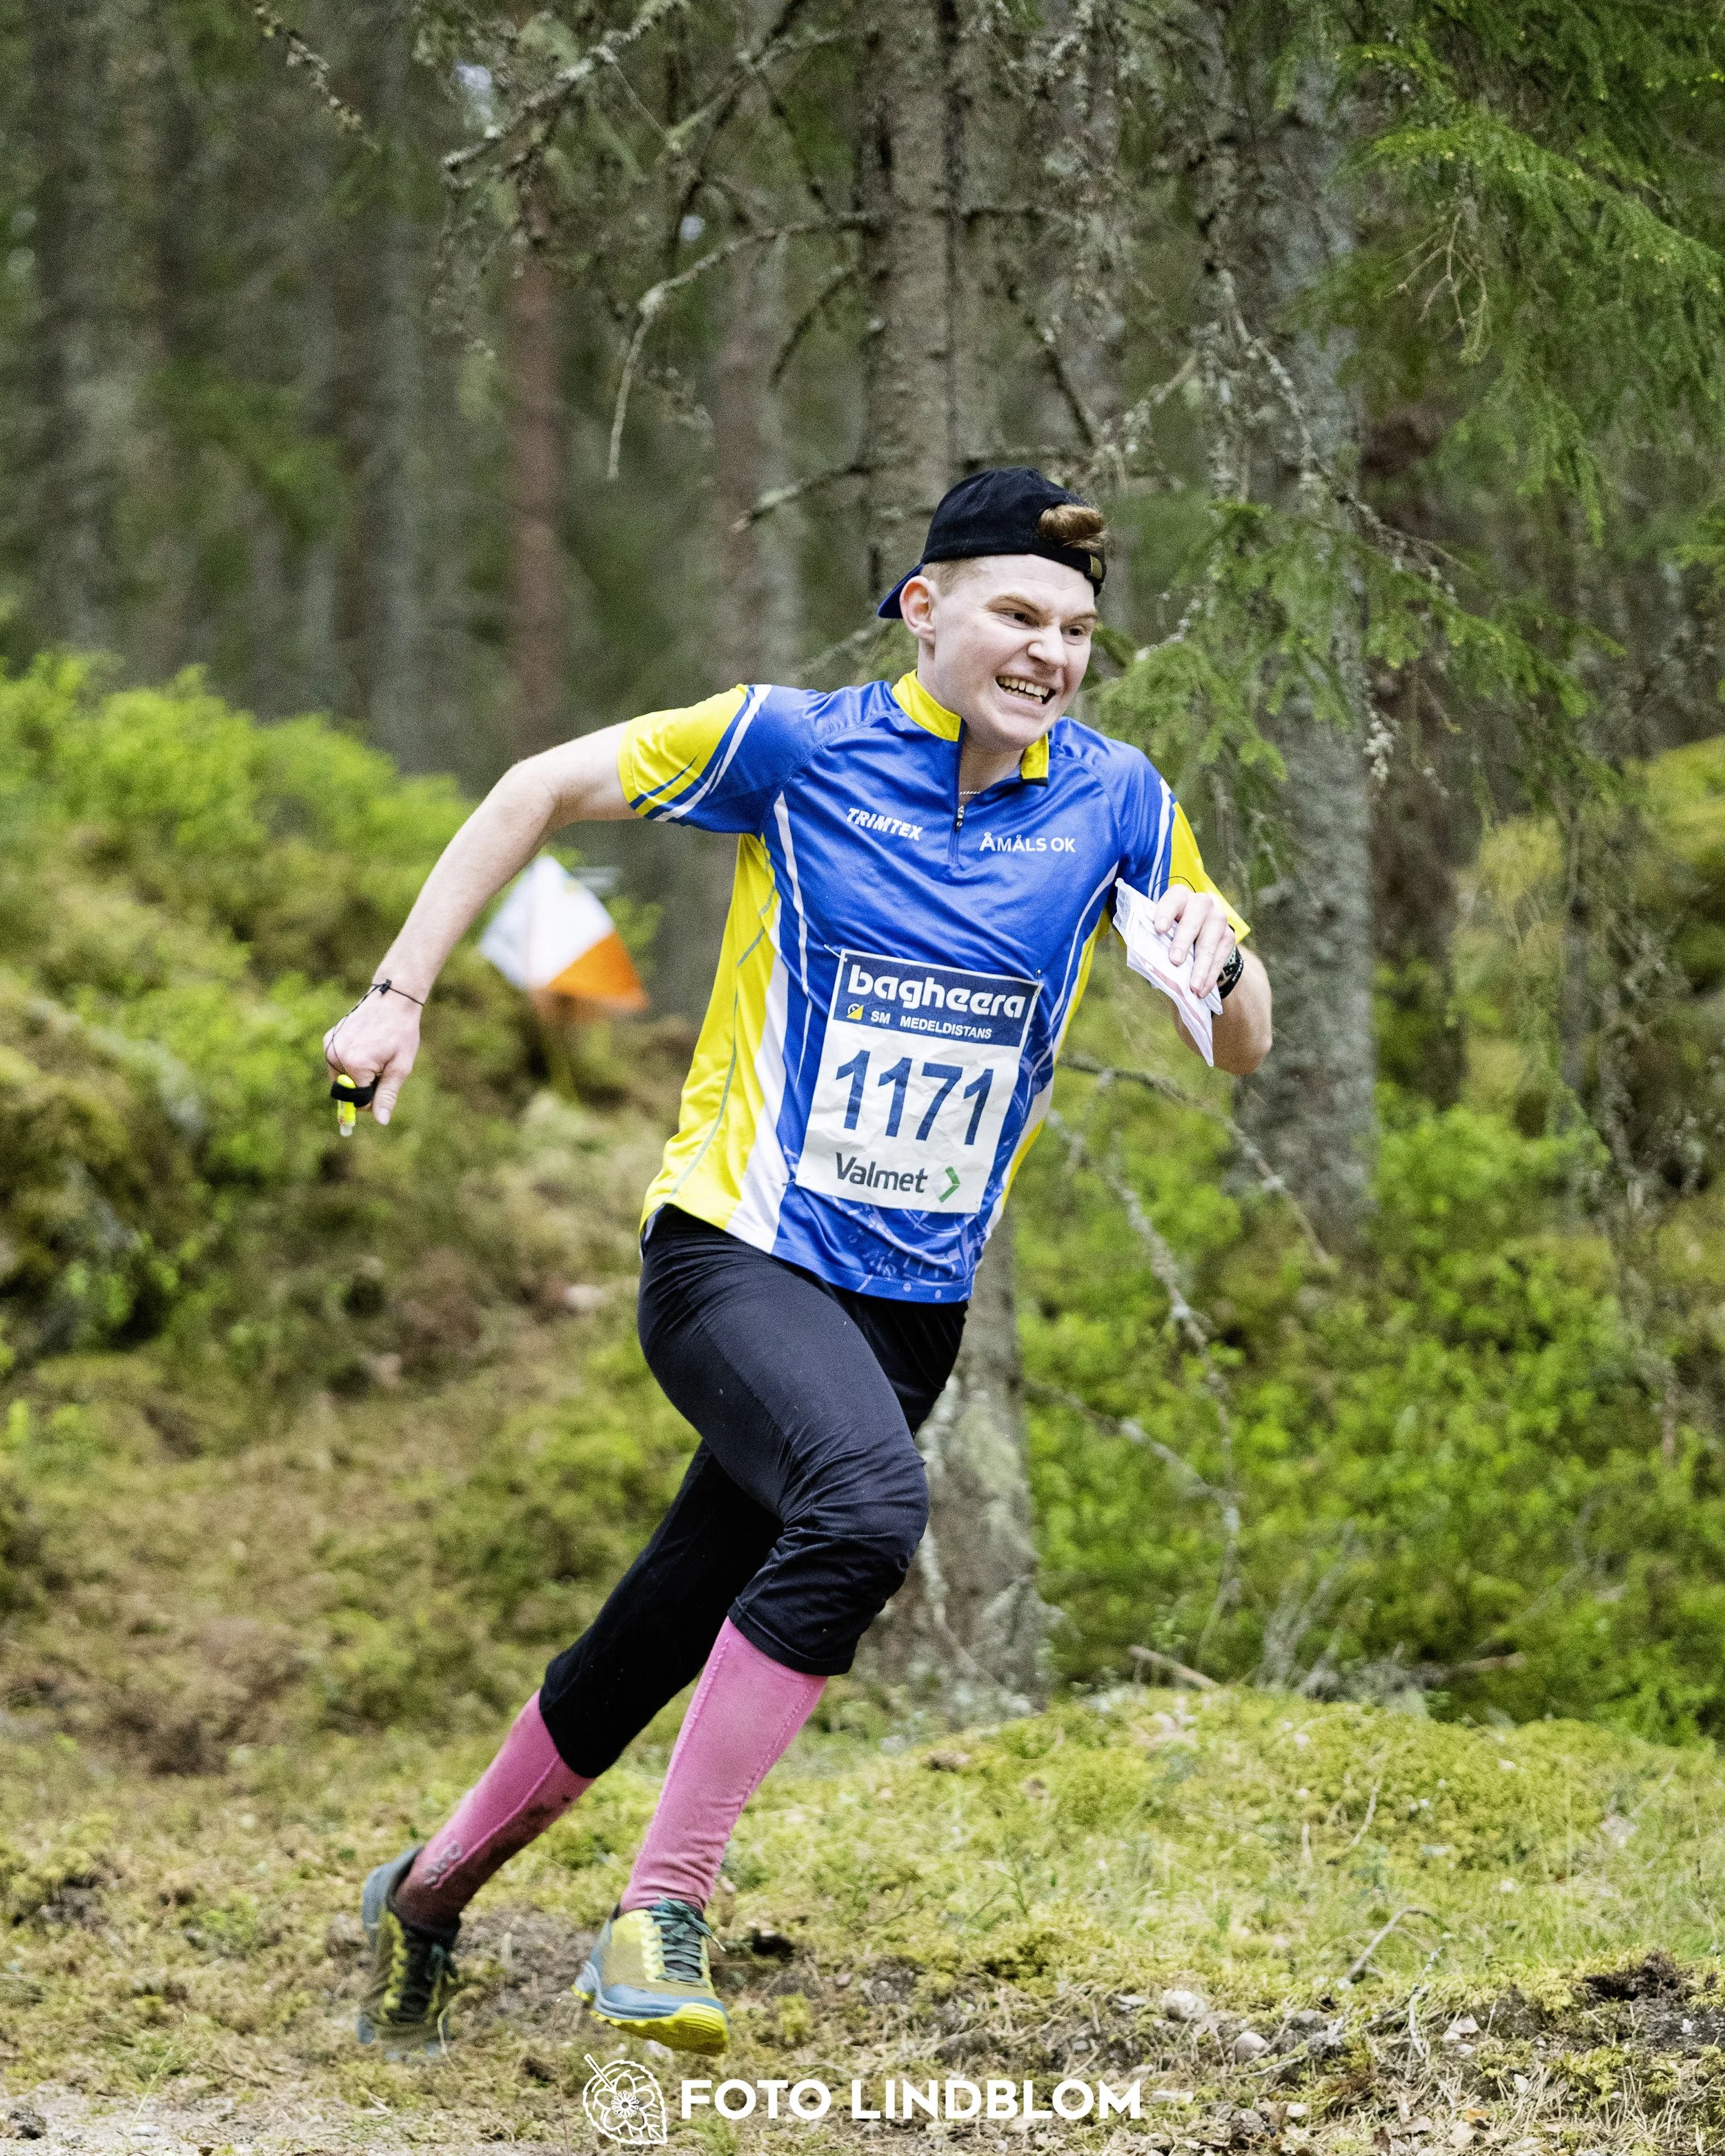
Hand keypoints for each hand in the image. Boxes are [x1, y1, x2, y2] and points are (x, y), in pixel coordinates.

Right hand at [323, 987, 422, 1126]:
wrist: (392, 998)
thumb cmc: (401, 1032)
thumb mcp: (400, 1067)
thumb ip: (387, 1095)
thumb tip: (380, 1121)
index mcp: (355, 1065)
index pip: (359, 1101)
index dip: (374, 1097)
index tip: (386, 1080)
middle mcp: (335, 1056)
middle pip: (347, 1090)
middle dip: (364, 1086)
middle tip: (382, 1064)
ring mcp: (329, 1046)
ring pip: (341, 1078)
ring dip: (357, 1074)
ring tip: (375, 1052)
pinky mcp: (328, 1039)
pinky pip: (337, 1063)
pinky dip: (350, 1062)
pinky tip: (365, 1044)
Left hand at [1152, 884, 1236, 1000]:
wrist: (1197, 935)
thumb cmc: (1169, 933)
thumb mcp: (1159, 931)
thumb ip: (1152, 941)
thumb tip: (1146, 963)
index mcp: (1179, 897)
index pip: (1173, 900)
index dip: (1165, 913)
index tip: (1159, 929)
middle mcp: (1201, 903)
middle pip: (1193, 921)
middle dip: (1183, 941)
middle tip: (1175, 961)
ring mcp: (1217, 919)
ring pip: (1209, 942)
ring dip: (1201, 967)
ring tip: (1193, 987)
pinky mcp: (1228, 936)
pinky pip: (1220, 957)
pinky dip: (1210, 976)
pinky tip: (1202, 989)